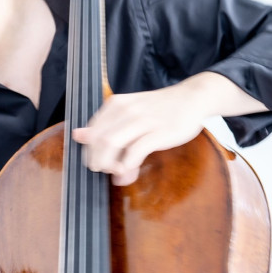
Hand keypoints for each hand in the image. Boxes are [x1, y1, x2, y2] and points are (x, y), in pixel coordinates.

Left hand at [71, 86, 205, 185]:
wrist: (192, 99)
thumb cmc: (160, 108)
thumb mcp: (129, 110)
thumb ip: (105, 123)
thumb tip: (79, 136)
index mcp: (116, 104)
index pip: (91, 132)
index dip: (90, 152)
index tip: (97, 162)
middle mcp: (126, 110)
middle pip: (98, 140)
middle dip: (97, 161)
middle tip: (104, 171)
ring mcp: (142, 120)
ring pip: (111, 144)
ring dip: (109, 165)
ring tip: (116, 174)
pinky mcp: (158, 132)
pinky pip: (135, 151)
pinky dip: (128, 166)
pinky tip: (130, 171)